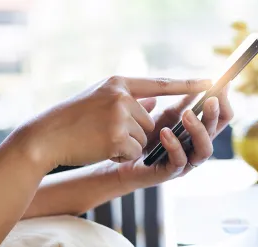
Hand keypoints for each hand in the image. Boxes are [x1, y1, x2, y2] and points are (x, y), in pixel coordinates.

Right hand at [19, 76, 211, 169]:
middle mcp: (122, 96)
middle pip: (151, 121)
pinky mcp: (117, 137)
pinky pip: (134, 151)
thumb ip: (130, 99)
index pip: (161, 83)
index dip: (187, 84)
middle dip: (136, 132)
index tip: (212, 82)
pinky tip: (100, 147)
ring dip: (127, 144)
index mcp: (120, 83)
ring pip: (144, 138)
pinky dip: (120, 154)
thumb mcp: (101, 99)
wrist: (46, 136)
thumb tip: (155, 103)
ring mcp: (120, 116)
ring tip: (101, 138)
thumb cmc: (73, 118)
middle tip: (107, 130)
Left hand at [117, 84, 233, 187]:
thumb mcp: (166, 116)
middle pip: (215, 132)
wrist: (123, 159)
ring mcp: (186, 162)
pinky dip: (174, 146)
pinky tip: (165, 132)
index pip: (222, 118)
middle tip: (210, 99)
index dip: (225, 102)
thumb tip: (199, 83)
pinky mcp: (170, 173)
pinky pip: (179, 161)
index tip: (223, 85)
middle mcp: (197, 148)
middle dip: (214, 114)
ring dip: (198, 130)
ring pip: (205, 150)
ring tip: (187, 114)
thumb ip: (182, 103)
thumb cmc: (147, 137)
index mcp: (200, 132)